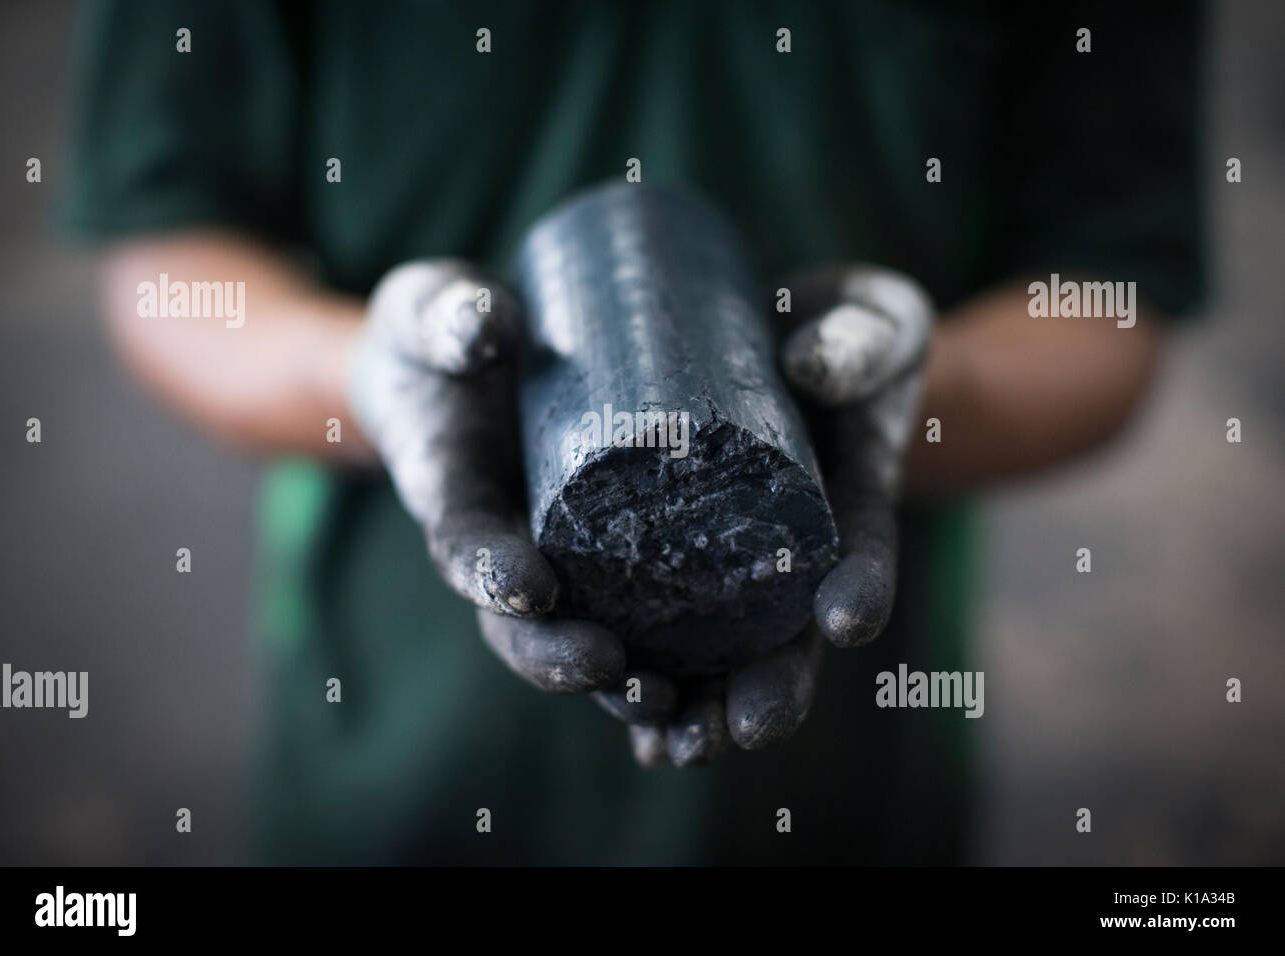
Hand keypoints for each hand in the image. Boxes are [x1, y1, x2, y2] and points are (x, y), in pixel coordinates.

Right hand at [349, 261, 656, 698]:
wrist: (463, 364)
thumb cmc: (436, 340)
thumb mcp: (427, 313)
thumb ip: (445, 315)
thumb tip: (485, 323)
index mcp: (451, 495)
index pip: (464, 544)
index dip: (490, 570)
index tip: (529, 583)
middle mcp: (502, 546)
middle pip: (521, 621)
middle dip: (556, 651)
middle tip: (608, 665)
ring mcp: (557, 557)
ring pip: (581, 634)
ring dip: (618, 677)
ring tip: (669, 700)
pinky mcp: (610, 553)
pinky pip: (637, 613)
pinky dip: (667, 657)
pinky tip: (718, 680)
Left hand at [600, 264, 933, 766]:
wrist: (789, 346)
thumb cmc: (843, 333)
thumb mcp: (870, 320)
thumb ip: (860, 335)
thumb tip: (811, 367)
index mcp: (850, 496)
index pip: (862, 546)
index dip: (862, 582)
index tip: (848, 617)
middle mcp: (795, 552)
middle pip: (789, 631)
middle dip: (771, 684)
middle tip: (745, 728)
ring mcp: (735, 568)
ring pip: (719, 650)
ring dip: (698, 705)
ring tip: (670, 746)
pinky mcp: (673, 562)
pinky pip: (660, 625)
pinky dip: (646, 676)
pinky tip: (628, 727)